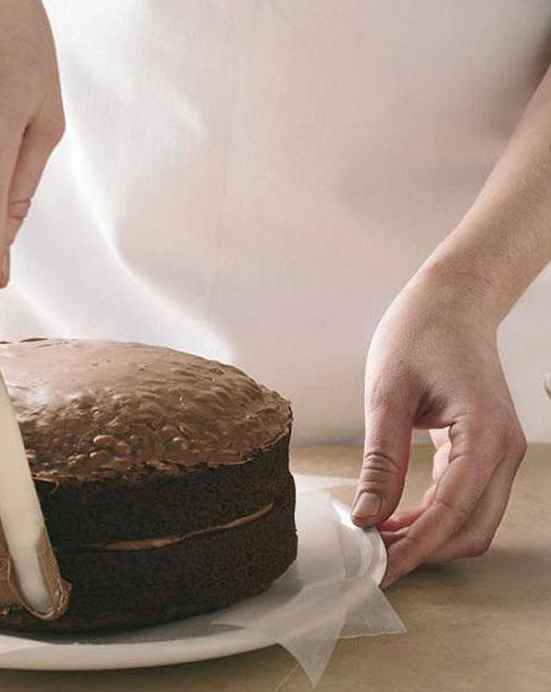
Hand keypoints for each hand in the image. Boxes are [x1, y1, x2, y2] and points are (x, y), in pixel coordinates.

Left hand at [351, 267, 526, 585]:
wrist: (451, 301)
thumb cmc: (418, 334)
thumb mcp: (386, 396)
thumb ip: (380, 461)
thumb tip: (366, 516)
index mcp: (485, 433)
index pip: (453, 510)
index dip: (415, 546)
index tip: (377, 569)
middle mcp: (503, 449)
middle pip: (471, 528)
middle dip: (423, 551)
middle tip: (370, 558)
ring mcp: (499, 452)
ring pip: (472, 521)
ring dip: (427, 538)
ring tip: (375, 540)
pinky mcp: (484, 450)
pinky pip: (465, 500)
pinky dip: (432, 518)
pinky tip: (392, 518)